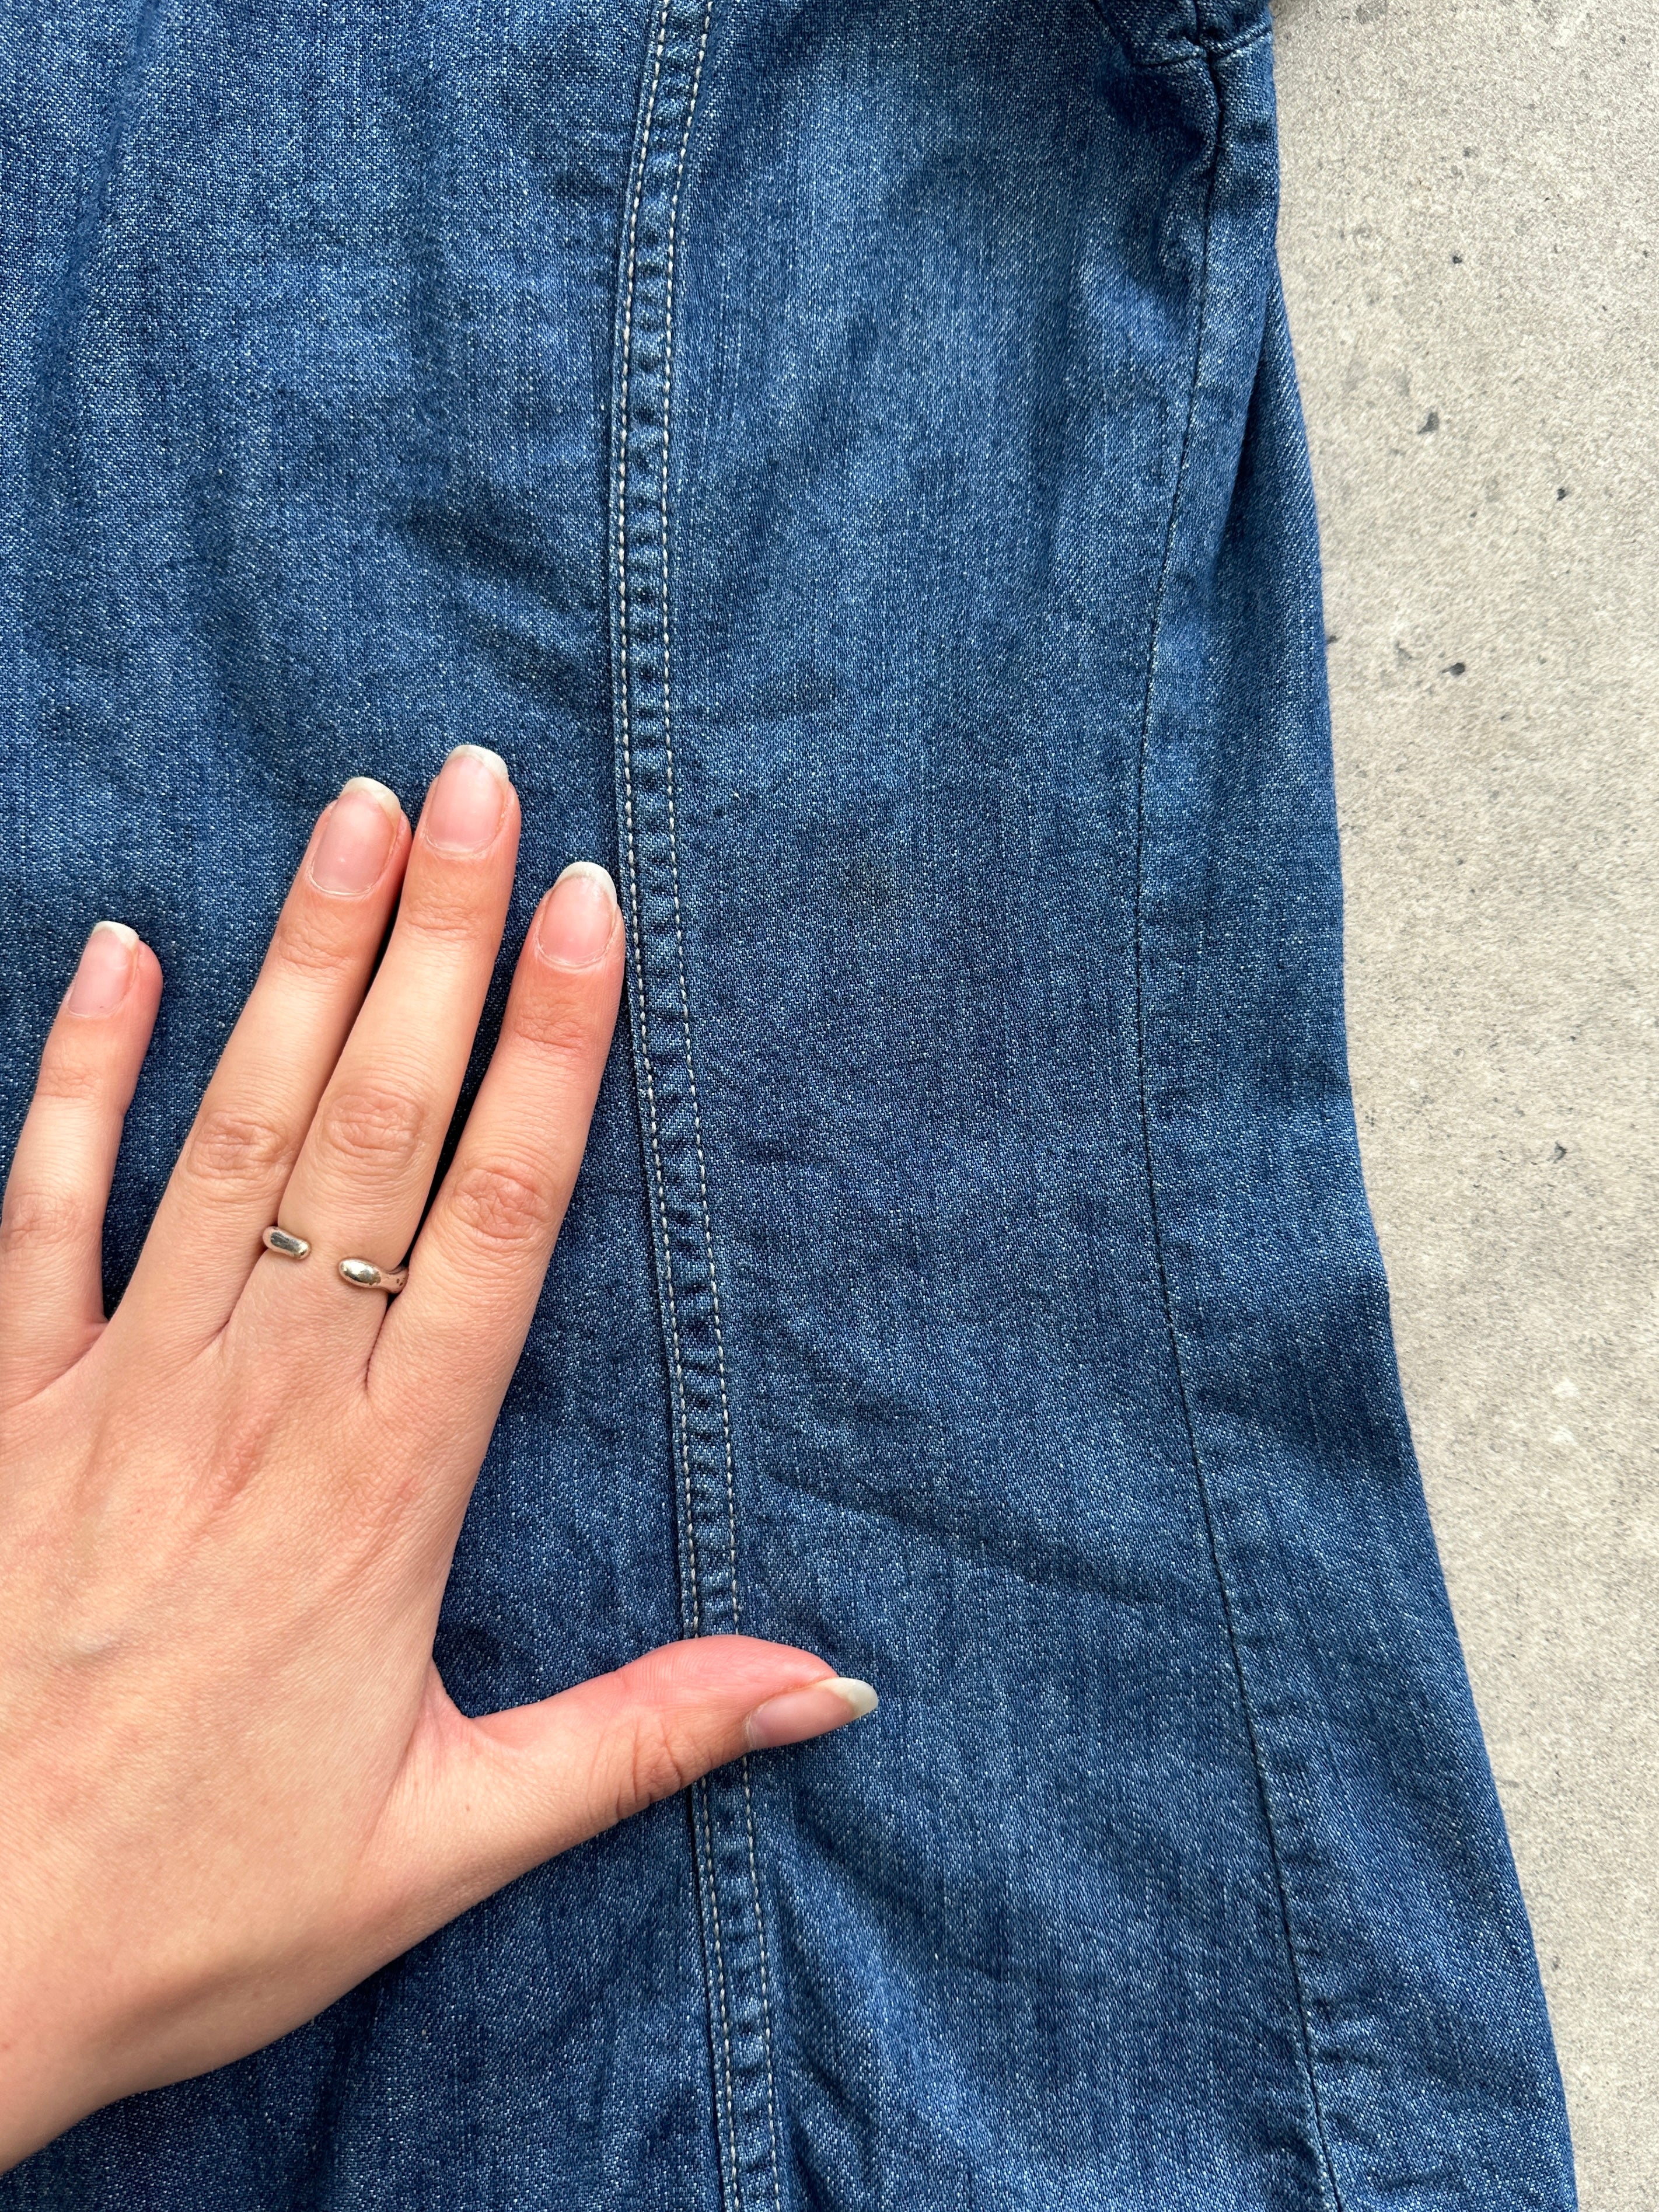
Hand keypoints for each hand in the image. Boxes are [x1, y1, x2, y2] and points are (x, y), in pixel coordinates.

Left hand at [0, 748, 873, 2170]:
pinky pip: (35, 1213)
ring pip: (227, 1138)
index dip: (551, 1053)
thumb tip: (833, 1686)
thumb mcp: (450, 1844)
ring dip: (298, 966)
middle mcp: (262, 1403)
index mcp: (386, 1489)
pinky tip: (120, 951)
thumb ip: (641, 1738)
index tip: (588, 909)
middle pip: (371, 1131)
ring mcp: (117, 1391)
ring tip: (352, 815)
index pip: (497, 1219)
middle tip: (481, 784)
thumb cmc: (204, 1907)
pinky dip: (77, 1078)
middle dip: (440, 948)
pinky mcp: (3, 1411)